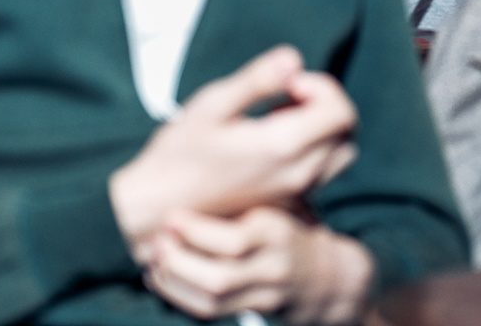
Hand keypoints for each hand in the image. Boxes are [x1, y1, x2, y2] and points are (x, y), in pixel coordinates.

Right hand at [109, 47, 356, 254]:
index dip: (321, 86)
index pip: (341, 112)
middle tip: (285, 96)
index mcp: (283, 147)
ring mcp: (293, 194)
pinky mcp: (284, 204)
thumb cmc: (178, 153)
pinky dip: (313, 150)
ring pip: (339, 155)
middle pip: (346, 132)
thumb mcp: (212, 104)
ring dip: (321, 129)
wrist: (155, 208)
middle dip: (325, 104)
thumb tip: (294, 59)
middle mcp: (297, 175)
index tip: (287, 83)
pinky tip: (272, 143)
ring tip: (279, 119)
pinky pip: (321, 173)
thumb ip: (257, 81)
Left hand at [143, 207, 373, 323]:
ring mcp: (264, 293)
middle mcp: (272, 265)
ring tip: (155, 261)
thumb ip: (245, 191)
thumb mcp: (277, 203)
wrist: (325, 277)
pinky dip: (180, 297)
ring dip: (175, 282)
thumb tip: (192, 168)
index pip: (234, 240)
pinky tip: (162, 279)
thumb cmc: (289, 228)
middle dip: (180, 262)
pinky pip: (210, 312)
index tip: (170, 216)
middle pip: (220, 277)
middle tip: (157, 243)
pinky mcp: (253, 310)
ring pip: (212, 299)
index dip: (195, 232)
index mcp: (275, 230)